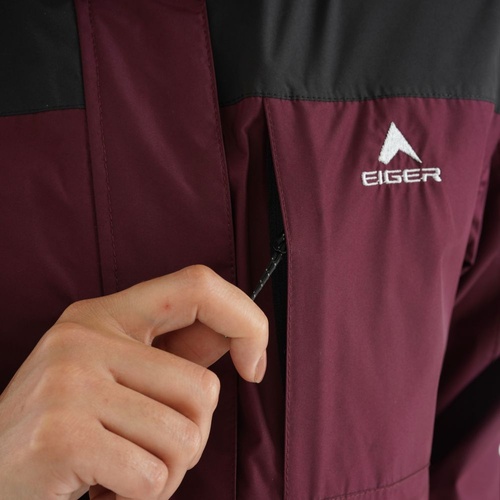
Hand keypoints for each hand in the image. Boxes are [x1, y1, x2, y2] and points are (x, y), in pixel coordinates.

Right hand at [0, 265, 267, 498]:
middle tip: (144, 452)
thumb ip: (174, 353)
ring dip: (167, 474)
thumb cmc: (66, 428)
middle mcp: (84, 336)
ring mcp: (69, 382)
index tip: (253, 366)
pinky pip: (152, 478)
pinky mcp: (61, 435)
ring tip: (122, 472)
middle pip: (203, 388)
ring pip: (186, 437)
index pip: (198, 284)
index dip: (245, 319)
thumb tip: (243, 341)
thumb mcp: (114, 373)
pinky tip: (103, 491)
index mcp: (104, 314)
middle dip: (190, 438)